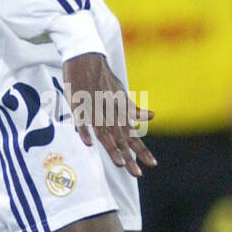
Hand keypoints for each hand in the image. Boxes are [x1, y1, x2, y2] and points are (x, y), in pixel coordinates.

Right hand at [62, 53, 155, 176]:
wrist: (87, 57)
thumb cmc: (103, 78)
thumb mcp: (121, 94)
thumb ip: (133, 109)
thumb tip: (152, 115)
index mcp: (120, 112)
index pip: (133, 135)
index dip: (142, 150)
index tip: (152, 164)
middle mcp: (110, 112)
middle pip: (121, 138)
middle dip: (129, 156)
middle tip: (137, 173)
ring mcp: (95, 109)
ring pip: (104, 131)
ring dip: (112, 147)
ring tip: (119, 163)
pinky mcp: (79, 104)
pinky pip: (82, 119)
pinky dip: (85, 130)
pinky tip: (88, 143)